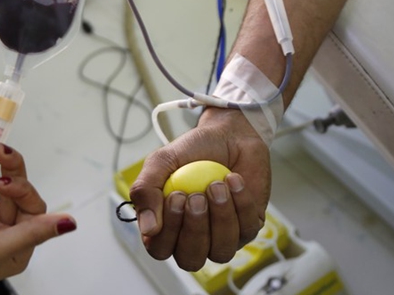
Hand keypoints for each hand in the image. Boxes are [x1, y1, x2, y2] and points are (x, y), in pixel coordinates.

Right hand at [129, 108, 269, 270]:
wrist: (228, 135)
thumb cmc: (192, 151)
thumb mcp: (161, 162)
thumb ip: (145, 190)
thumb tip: (148, 229)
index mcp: (166, 226)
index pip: (160, 249)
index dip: (168, 230)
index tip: (176, 196)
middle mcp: (193, 238)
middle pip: (190, 260)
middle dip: (195, 229)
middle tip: (196, 195)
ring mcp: (222, 237)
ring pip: (221, 251)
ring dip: (220, 216)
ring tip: (217, 184)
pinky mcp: (248, 228)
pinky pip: (246, 230)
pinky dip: (240, 202)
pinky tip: (233, 180)